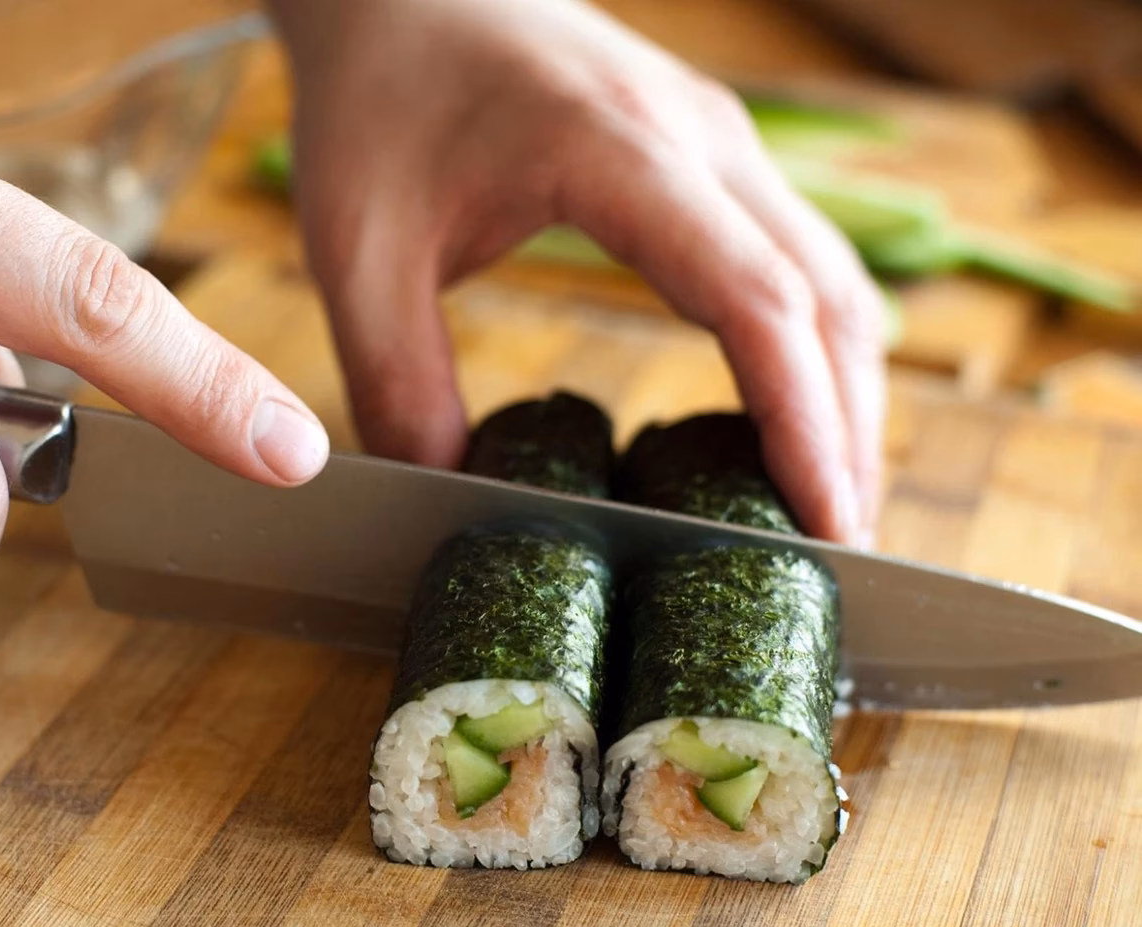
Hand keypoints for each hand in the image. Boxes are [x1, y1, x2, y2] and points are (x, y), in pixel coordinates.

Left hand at [268, 0, 884, 545]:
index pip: (754, 297)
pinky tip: (785, 415)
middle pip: (827, 296)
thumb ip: (396, 379)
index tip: (824, 520)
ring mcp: (716, 140)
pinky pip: (796, 257)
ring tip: (824, 502)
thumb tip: (448, 497)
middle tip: (838, 546)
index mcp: (618, 153)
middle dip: (846, 428)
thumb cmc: (379, 99)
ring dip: (842, 389)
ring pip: (830, 276)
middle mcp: (698, 139)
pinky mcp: (708, 155)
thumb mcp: (360, 250)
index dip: (802, 418)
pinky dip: (811, 346)